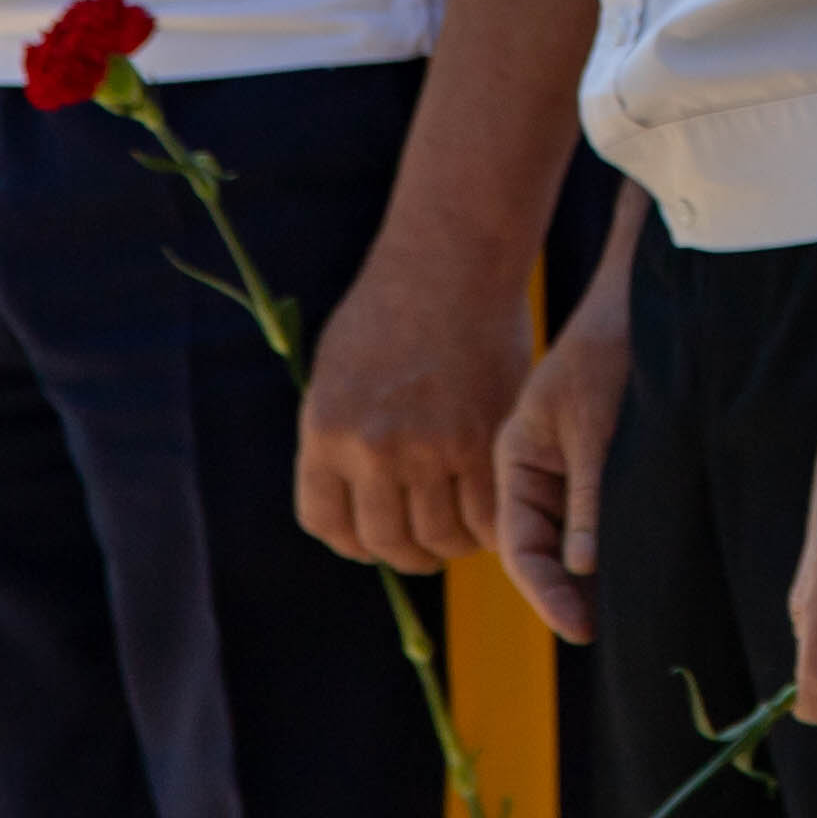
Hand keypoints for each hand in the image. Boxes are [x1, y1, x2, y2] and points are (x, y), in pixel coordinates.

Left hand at [298, 215, 535, 576]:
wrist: (451, 263)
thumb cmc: (390, 310)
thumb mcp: (335, 373)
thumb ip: (337, 439)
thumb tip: (351, 500)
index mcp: (325, 430)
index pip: (326, 524)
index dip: (352, 541)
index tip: (373, 539)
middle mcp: (372, 447)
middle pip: (385, 541)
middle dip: (405, 554)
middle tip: (425, 547)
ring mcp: (430, 446)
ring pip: (439, 537)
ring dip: (449, 546)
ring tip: (460, 530)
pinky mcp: (483, 440)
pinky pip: (485, 516)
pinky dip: (488, 529)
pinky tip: (491, 514)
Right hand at [493, 267, 632, 645]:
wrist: (638, 304)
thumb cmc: (609, 355)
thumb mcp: (596, 426)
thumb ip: (588, 497)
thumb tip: (581, 568)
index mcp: (515, 460)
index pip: (521, 546)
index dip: (547, 593)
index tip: (580, 629)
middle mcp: (533, 473)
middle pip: (539, 552)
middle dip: (565, 594)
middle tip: (602, 633)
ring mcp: (563, 471)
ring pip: (567, 542)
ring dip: (587, 577)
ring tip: (623, 613)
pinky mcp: (595, 467)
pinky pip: (593, 521)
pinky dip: (606, 548)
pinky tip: (631, 571)